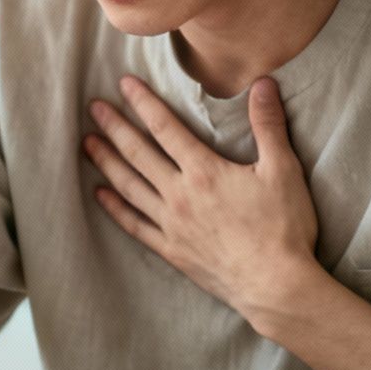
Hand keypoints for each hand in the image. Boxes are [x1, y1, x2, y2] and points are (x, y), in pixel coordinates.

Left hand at [82, 73, 320, 317]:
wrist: (275, 286)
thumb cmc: (284, 228)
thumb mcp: (283, 171)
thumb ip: (268, 125)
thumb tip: (263, 83)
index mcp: (204, 171)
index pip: (165, 127)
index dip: (143, 102)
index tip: (123, 83)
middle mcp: (180, 195)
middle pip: (138, 153)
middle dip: (114, 127)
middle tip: (92, 107)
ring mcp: (172, 225)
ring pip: (129, 186)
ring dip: (106, 162)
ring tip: (86, 143)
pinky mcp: (172, 250)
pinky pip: (135, 225)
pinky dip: (115, 209)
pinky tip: (99, 195)